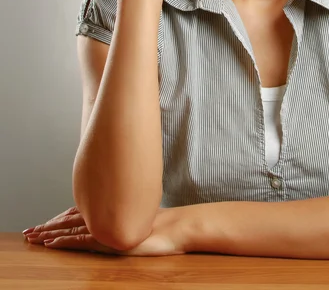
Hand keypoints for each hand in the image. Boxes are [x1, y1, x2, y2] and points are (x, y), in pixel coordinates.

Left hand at [23, 205, 191, 255]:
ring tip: (32, 237)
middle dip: (48, 225)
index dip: (60, 218)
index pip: (78, 214)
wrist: (173, 228)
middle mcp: (105, 216)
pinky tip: (50, 243)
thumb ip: (126, 214)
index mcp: (111, 211)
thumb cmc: (161, 224)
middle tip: (29, 231)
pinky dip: (63, 241)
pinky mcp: (107, 239)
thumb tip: (120, 214)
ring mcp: (106, 227)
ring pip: (70, 229)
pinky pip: (80, 240)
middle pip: (69, 220)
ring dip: (49, 233)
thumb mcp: (140, 218)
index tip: (47, 223)